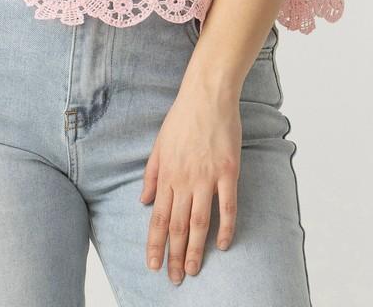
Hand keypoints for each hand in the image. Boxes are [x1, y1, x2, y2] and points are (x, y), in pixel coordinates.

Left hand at [139, 77, 241, 284]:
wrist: (207, 95)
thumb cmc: (182, 117)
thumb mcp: (158, 144)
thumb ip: (151, 174)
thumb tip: (143, 201)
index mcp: (167, 174)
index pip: (158, 217)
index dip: (155, 244)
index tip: (153, 265)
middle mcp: (184, 179)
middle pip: (177, 225)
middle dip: (174, 255)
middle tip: (174, 278)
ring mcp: (207, 177)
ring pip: (199, 222)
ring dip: (195, 249)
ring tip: (192, 270)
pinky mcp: (228, 172)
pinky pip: (228, 206)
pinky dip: (226, 228)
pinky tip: (224, 245)